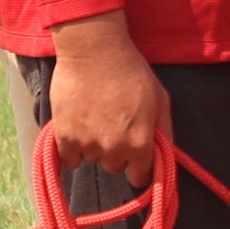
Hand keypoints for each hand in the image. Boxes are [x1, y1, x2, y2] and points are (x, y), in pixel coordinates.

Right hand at [43, 12, 167, 175]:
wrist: (94, 51)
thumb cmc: (131, 72)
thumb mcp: (160, 99)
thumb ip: (164, 132)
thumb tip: (164, 156)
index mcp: (140, 144)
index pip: (140, 177)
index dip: (140, 168)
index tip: (138, 159)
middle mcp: (113, 150)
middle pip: (116, 167)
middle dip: (118, 153)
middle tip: (116, 126)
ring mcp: (87, 145)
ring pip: (94, 159)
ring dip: (96, 147)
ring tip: (96, 119)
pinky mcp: (64, 136)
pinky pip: (70, 159)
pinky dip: (74, 150)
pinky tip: (79, 130)